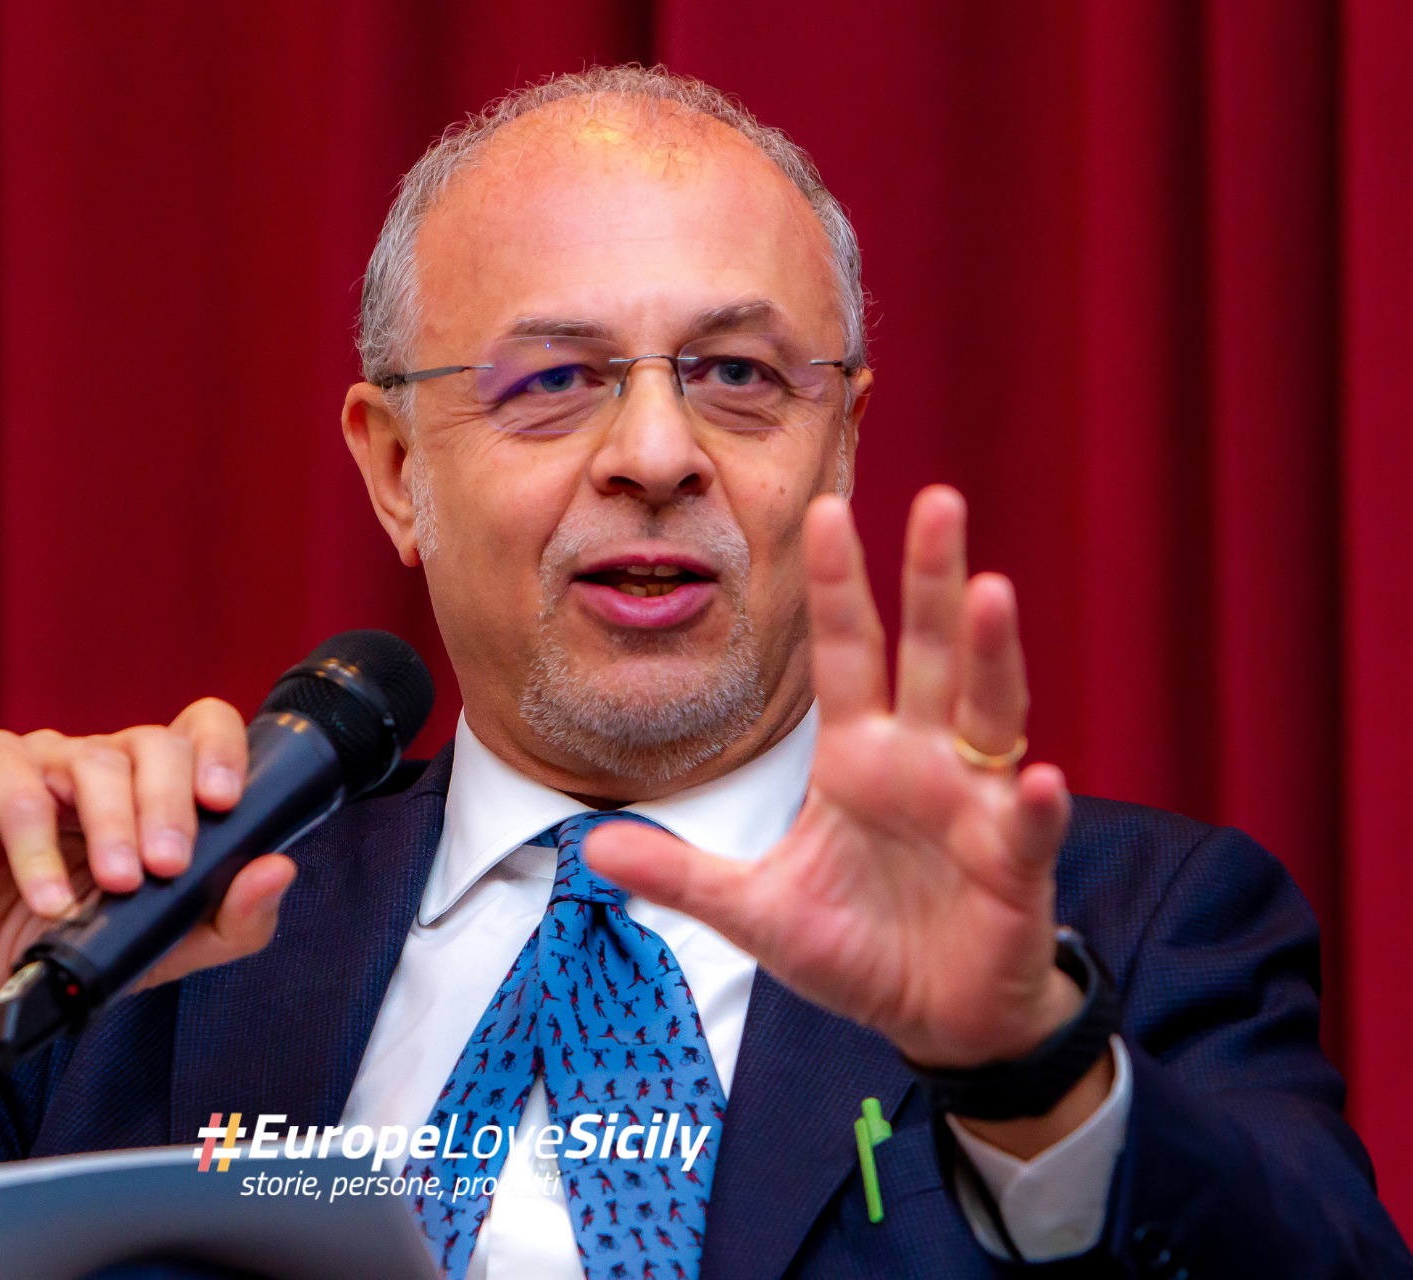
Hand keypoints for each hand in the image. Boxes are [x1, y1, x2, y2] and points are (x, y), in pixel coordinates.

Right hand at [0, 699, 296, 1074]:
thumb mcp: (169, 946)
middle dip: (171, 804)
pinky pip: (19, 790)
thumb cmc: (76, 944)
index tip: (225, 802)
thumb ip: (232, 917)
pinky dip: (38, 849)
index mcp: (158, 786)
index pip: (202, 728)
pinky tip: (49, 899)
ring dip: (114, 828)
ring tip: (117, 886)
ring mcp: (46, 763)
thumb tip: (279, 870)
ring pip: (96, 763)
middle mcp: (108, 763)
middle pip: (157, 744)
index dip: (222, 750)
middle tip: (167, 866)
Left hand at [588, 486, 1077, 1071]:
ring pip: (990, 712)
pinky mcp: (1015, 864)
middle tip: (937, 499)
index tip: (823, 508)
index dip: (836, 586)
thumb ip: (682, 875)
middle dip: (931, 578)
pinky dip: (1032, 805)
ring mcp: (975, 805)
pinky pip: (1025, 826)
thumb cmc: (857, 945)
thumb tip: (591, 848)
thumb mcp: (755, 910)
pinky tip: (1037, 780)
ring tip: (992, 593)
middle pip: (928, 652)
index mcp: (859, 757)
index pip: (845, 653)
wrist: (934, 1016)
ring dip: (993, 654)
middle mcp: (923, 761)